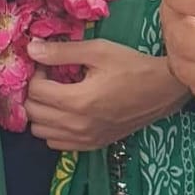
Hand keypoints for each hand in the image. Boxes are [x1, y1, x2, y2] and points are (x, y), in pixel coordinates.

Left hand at [24, 38, 184, 149]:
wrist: (162, 90)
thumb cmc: (131, 66)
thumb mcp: (98, 50)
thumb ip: (62, 52)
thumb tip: (32, 49)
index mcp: (78, 101)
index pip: (35, 91)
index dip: (36, 74)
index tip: (48, 65)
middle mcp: (78, 125)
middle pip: (33, 113)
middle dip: (35, 93)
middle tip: (49, 78)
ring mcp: (85, 139)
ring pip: (41, 132)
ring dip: (42, 112)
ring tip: (56, 95)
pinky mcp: (92, 145)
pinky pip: (56, 143)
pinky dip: (54, 129)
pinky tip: (66, 112)